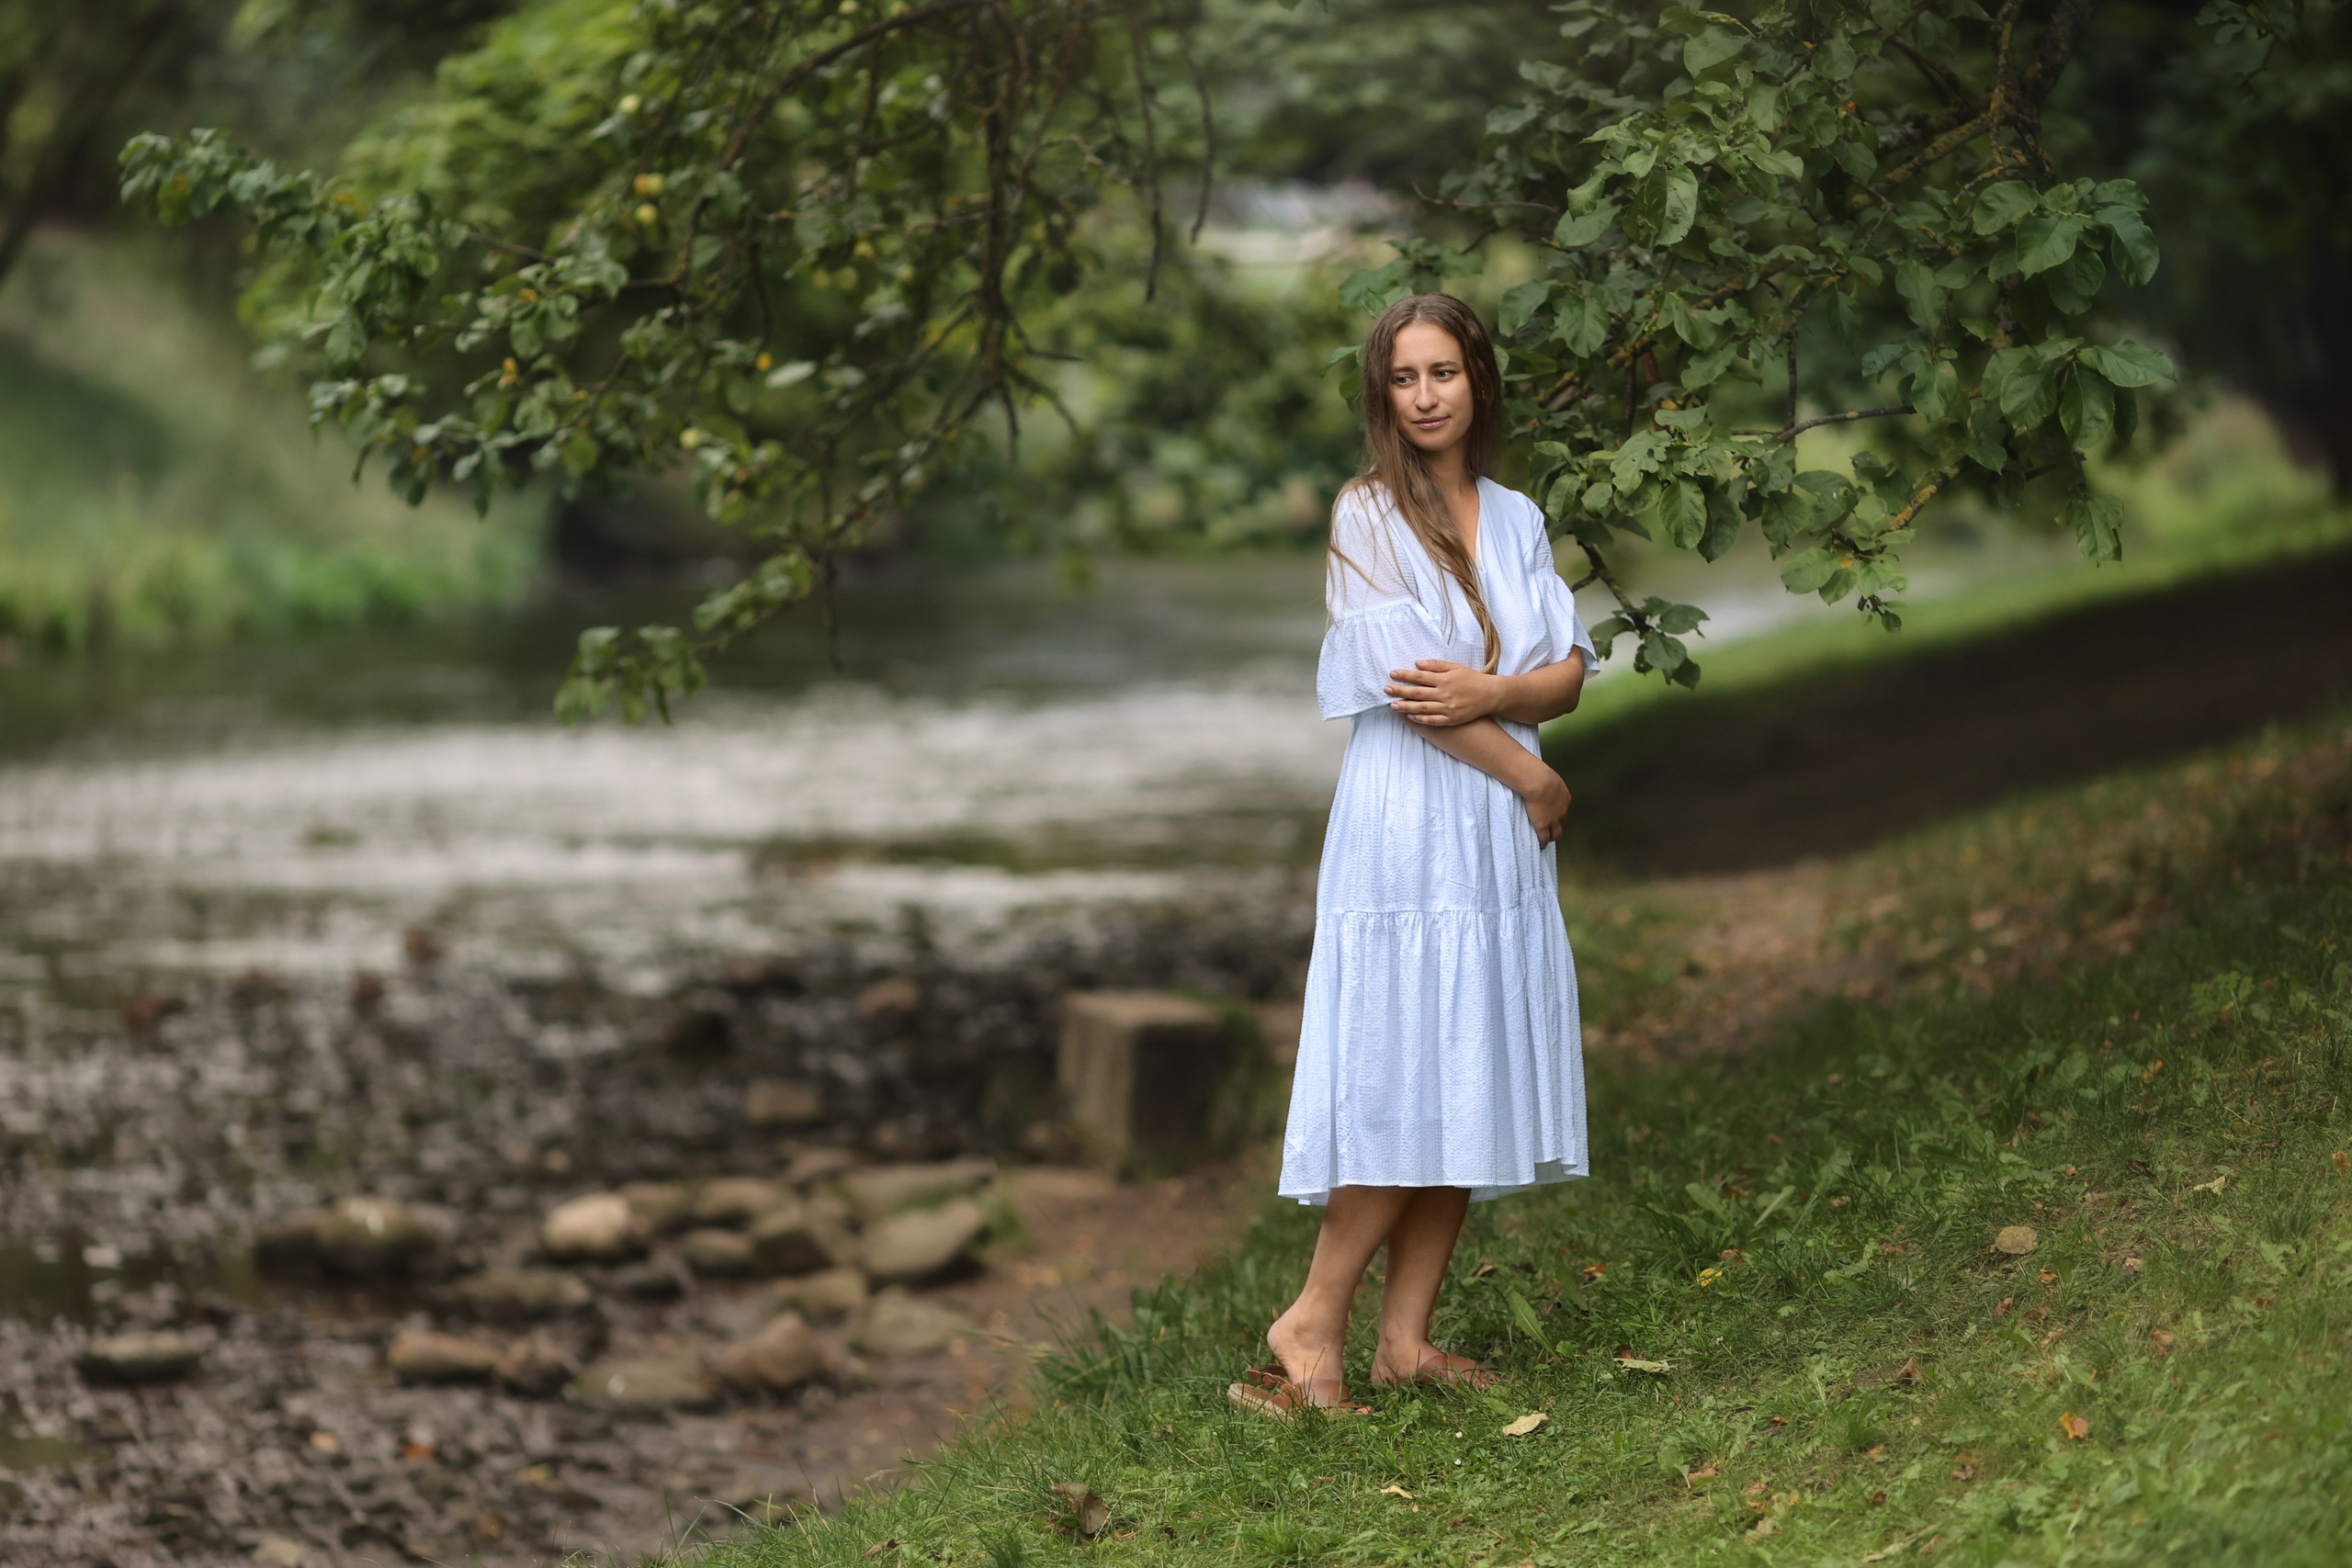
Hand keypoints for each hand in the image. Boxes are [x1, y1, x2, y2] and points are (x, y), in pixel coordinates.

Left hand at [1385, 659, 1500, 726]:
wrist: (1490, 695)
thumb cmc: (1472, 679)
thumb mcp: (1456, 667)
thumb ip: (1436, 665)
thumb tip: (1417, 663)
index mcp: (1445, 679)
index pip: (1420, 677)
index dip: (1405, 675)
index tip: (1392, 674)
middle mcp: (1445, 694)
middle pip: (1418, 693)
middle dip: (1400, 691)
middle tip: (1386, 689)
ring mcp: (1448, 708)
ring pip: (1422, 708)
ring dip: (1406, 707)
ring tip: (1392, 705)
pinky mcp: (1452, 719)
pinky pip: (1433, 720)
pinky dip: (1420, 719)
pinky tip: (1410, 716)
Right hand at [1519, 770, 1570, 847]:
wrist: (1538, 782)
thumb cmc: (1539, 774)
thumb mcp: (1548, 777)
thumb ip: (1547, 782)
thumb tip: (1539, 776)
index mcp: (1565, 798)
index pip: (1564, 810)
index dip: (1558, 814)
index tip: (1553, 816)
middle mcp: (1562, 811)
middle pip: (1563, 823)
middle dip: (1558, 826)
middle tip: (1552, 830)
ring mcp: (1553, 820)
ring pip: (1556, 833)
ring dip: (1552, 837)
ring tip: (1547, 840)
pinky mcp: (1543, 826)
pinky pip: (1544, 838)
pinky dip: (1543, 843)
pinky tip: (1540, 846)